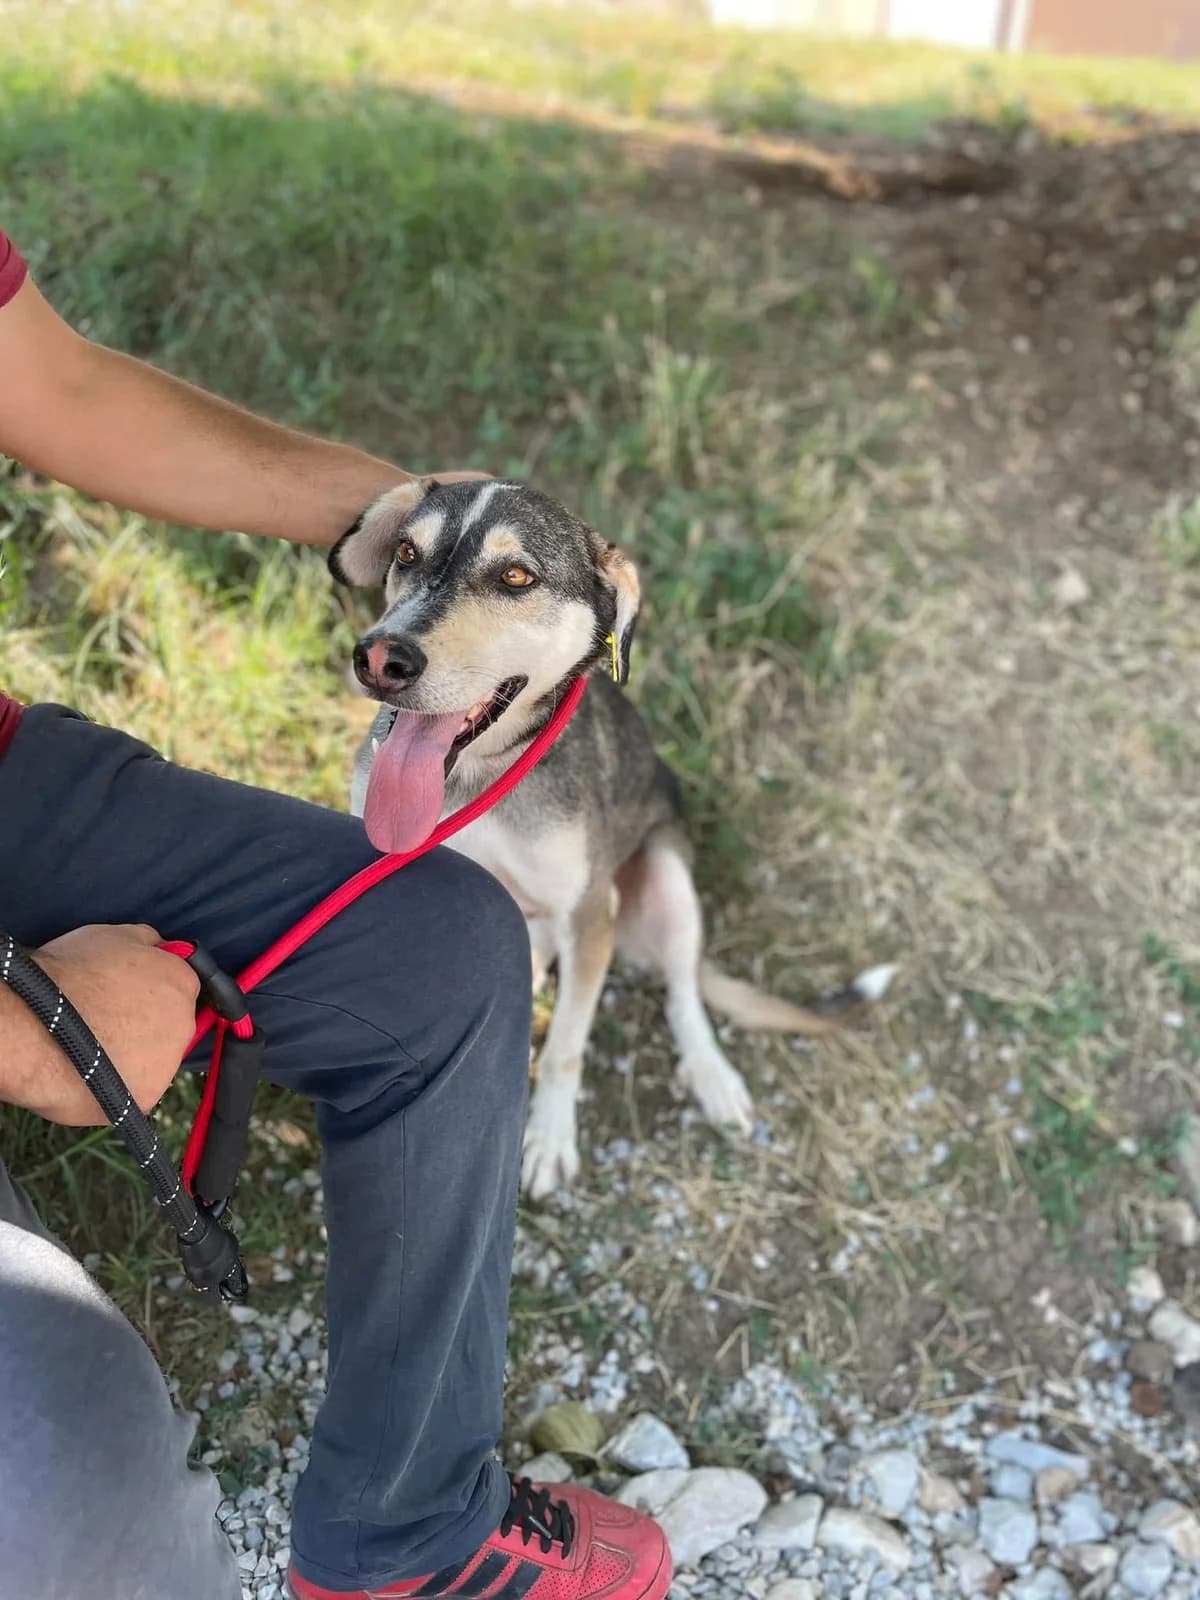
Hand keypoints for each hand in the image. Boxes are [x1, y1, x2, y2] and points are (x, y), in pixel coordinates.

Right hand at [13, 924, 200, 1125]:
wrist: (35, 1027)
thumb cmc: (70, 975)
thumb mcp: (114, 935)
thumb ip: (149, 943)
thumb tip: (162, 948)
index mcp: (181, 982)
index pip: (180, 988)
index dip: (152, 991)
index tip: (127, 996)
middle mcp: (184, 1024)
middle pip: (171, 1026)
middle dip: (145, 1024)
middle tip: (106, 1021)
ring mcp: (168, 1064)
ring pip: (155, 1061)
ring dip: (132, 1055)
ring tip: (94, 1048)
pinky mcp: (148, 1098)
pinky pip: (136, 1089)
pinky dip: (118, 1083)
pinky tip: (92, 1072)